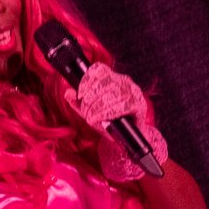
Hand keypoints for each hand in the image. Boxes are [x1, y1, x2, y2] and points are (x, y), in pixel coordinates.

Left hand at [70, 63, 164, 181]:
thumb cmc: (109, 122)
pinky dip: (108, 113)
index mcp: (113, 77)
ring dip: (98, 107)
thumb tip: (68, 93)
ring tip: (91, 117)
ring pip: (114, 93)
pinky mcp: (139, 105)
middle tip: (85, 111)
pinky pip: (123, 105)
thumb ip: (78, 103)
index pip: (99, 70)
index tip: (80, 94)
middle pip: (105, 83)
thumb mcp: (90, 111)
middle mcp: (125, 81)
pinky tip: (100, 119)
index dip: (87, 80)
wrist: (126, 138)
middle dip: (91, 98)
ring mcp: (134, 92)